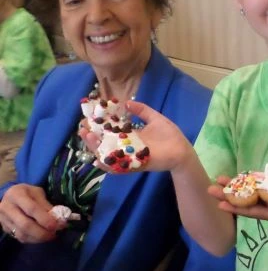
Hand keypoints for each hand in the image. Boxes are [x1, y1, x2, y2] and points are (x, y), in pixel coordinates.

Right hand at [0, 184, 62, 242]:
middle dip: (42, 232)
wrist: (10, 197)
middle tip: (55, 233)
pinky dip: (33, 239)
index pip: (32, 209)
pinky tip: (41, 238)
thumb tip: (58, 218)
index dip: (45, 219)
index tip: (57, 225)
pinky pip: (19, 237)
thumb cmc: (27, 193)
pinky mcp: (5, 228)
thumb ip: (45, 204)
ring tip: (50, 236)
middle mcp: (7, 208)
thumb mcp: (37, 192)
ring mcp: (4, 219)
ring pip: (22, 234)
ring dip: (39, 238)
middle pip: (25, 225)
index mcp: (16, 194)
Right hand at [80, 100, 194, 173]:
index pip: (109, 130)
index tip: (87, 117)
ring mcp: (129, 156)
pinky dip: (108, 166)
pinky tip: (98, 160)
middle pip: (103, 142)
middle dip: (91, 136)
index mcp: (129, 135)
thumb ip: (142, 110)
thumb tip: (126, 102)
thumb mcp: (155, 118)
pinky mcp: (134, 165)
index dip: (97, 125)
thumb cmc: (170, 135)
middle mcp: (126, 146)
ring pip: (107, 154)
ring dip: (95, 148)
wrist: (182, 151)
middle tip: (82, 128)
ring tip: (88, 138)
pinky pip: (118, 168)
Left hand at [208, 177, 267, 226]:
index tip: (220, 204)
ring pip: (251, 189)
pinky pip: (263, 181)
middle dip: (229, 194)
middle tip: (211, 187)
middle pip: (246, 199)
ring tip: (220, 177)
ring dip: (236, 184)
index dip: (235, 208)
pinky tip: (239, 173)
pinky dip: (251, 177)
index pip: (251, 211)